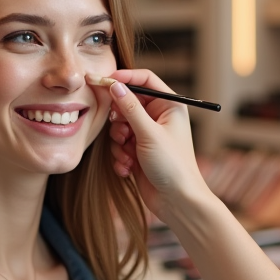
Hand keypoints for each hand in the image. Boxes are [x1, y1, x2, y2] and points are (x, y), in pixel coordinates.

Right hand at [91, 70, 213, 220]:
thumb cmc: (172, 166)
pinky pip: (120, 145)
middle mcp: (159, 117)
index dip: (123, 78)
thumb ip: (129, 108)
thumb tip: (114, 85)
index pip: (144, 79)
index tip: (102, 81)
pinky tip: (128, 169)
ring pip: (120, 126)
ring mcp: (148, 135)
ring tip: (128, 156)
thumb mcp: (149, 134)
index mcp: (169, 106)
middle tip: (121, 133)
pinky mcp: (138, 151)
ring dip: (119, 142)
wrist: (177, 202)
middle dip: (119, 120)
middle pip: (127, 103)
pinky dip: (120, 156)